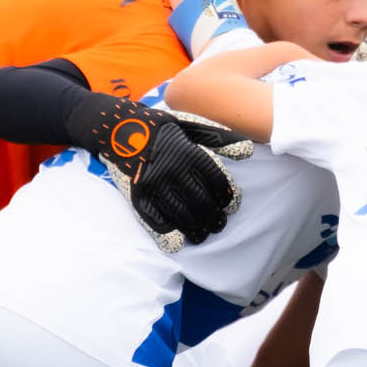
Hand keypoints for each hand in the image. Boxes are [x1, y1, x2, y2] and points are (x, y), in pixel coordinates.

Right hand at [66, 91, 244, 245]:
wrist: (117, 128)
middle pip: (201, 201)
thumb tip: (249, 151)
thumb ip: (219, 138)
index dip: (227, 195)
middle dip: (214, 217)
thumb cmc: (159, 126)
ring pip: (181, 214)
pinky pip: (154, 218)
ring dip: (195, 228)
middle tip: (219, 225)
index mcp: (188, 152)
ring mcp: (154, 184)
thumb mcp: (190, 124)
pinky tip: (177, 242)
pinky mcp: (137, 194)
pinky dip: (166, 233)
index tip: (230, 204)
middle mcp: (172, 169)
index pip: (216, 180)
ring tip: (203, 235)